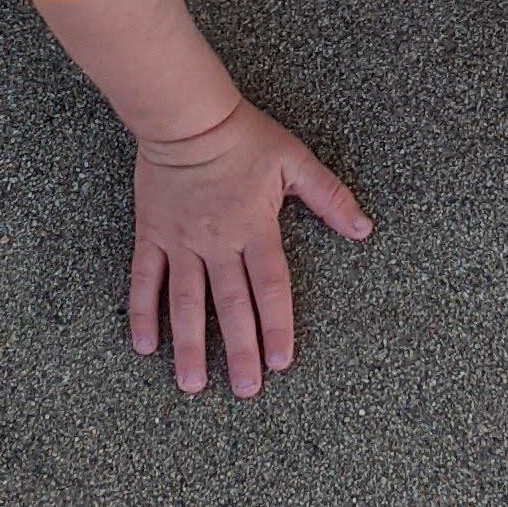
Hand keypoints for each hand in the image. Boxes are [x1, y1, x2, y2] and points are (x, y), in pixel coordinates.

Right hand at [130, 98, 372, 395]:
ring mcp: (181, 242)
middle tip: (244, 389)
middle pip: (231, 305)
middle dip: (239, 350)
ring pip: (186, 302)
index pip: (270, 287)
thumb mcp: (295, 161)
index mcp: (255, 229)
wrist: (186, 117)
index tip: (281, 361)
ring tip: (192, 384)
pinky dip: (143, 312)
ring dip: (189, 344)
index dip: (277, 325)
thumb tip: (363, 228)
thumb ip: (329, 197)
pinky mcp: (152, 235)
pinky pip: (145, 280)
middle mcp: (217, 243)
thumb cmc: (243, 136)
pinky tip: (146, 345)